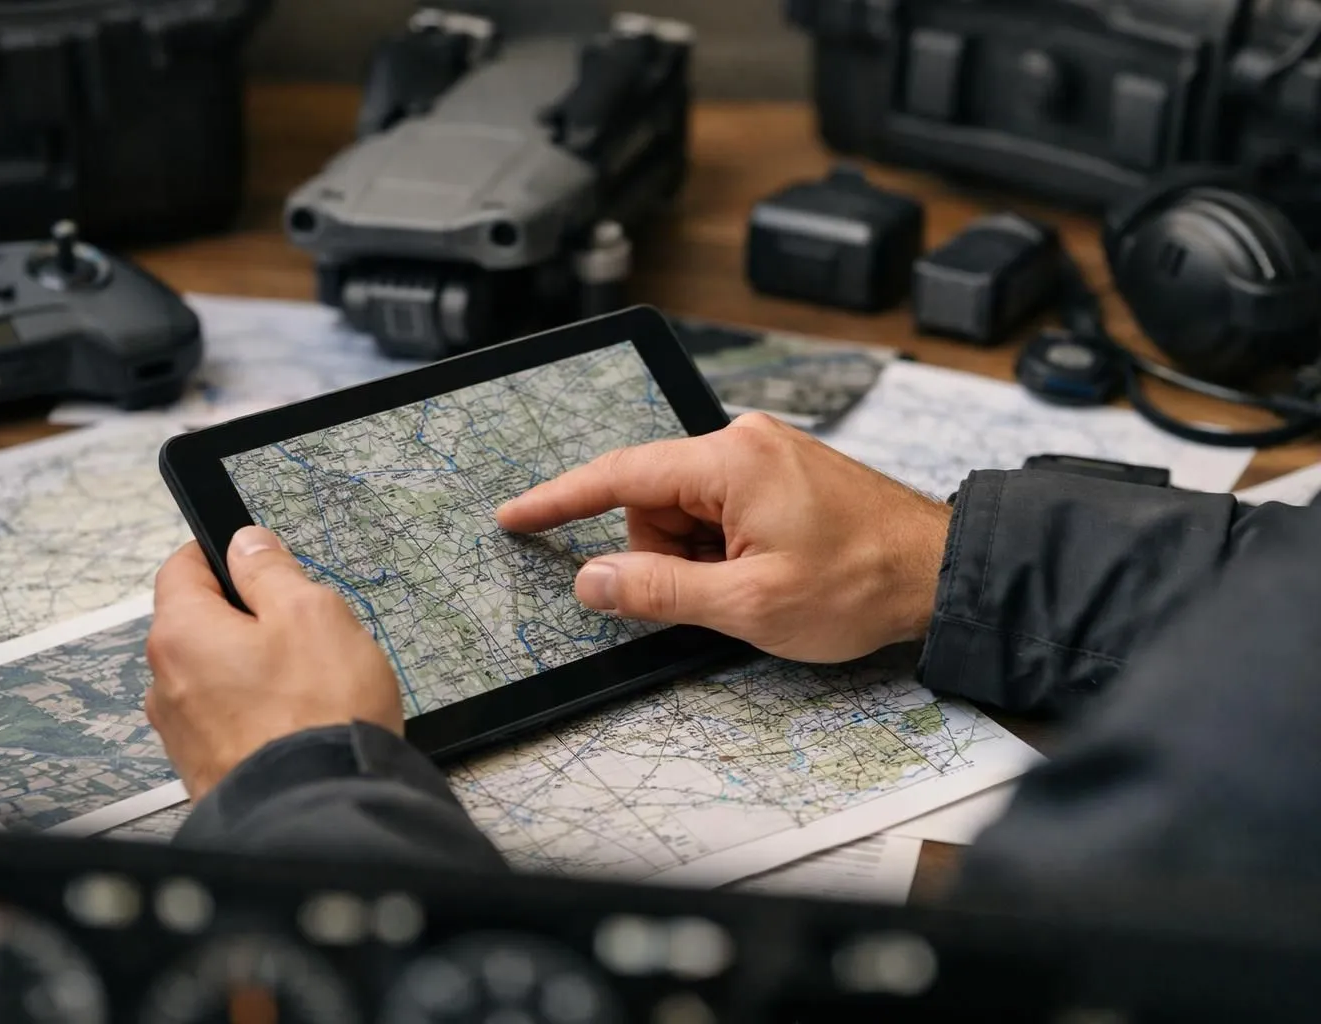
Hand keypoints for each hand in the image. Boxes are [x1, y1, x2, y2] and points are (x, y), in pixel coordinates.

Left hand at [146, 526, 402, 800]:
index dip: (224, 555)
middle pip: (202, 623)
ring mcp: (183, 730)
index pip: (182, 566)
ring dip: (257, 668)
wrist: (322, 813)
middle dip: (251, 618)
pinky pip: (230, 717)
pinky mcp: (206, 766)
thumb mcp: (311, 613)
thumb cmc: (318, 717)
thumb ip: (272, 570)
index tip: (259, 559)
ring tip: (312, 683)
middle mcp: (167, 681)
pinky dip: (261, 711)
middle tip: (305, 629)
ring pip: (219, 672)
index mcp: (181, 633)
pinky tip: (303, 719)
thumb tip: (248, 543)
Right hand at [495, 412, 951, 662]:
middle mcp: (743, 441)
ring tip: (758, 584)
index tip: (515, 516)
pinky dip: (724, 547)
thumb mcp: (748, 603)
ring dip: (700, 557)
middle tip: (720, 595)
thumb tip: (593, 580)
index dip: (559, 500)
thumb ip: (659, 590)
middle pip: (654, 502)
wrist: (942, 571)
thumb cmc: (860, 584)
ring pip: (687, 512)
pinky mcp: (781, 472)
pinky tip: (767, 570)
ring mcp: (765, 454)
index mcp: (729, 460)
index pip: (618, 474)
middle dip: (666, 555)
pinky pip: (720, 509)